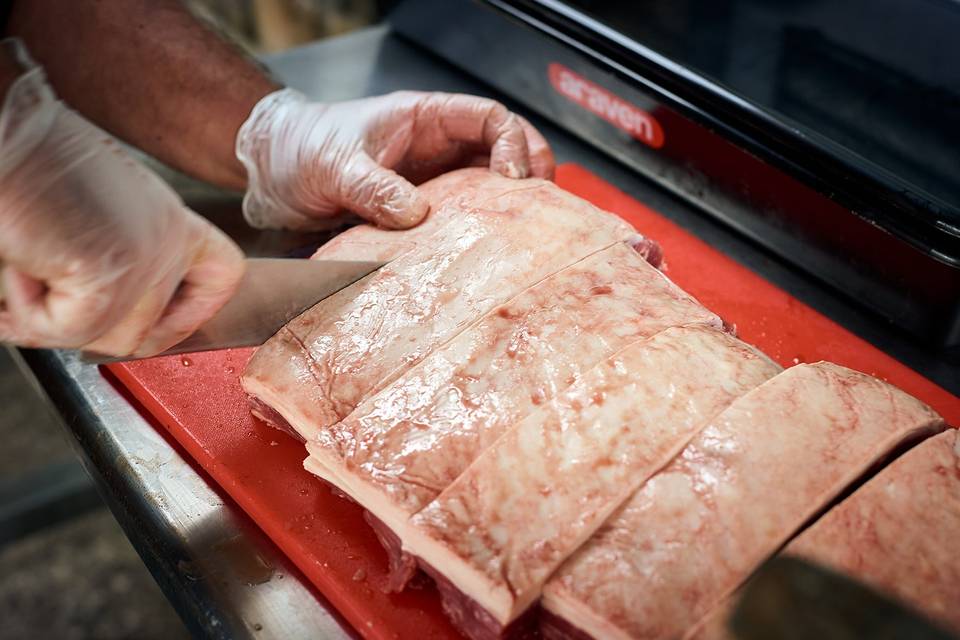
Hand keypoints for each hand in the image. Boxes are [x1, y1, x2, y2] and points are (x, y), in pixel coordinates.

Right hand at [0, 47, 243, 356]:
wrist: (5, 132)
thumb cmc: (35, 168)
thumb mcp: (100, 217)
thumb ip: (121, 262)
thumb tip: (107, 323)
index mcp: (173, 220)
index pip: (224, 276)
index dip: (191, 314)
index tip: (151, 326)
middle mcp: (171, 238)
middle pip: (150, 330)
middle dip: (90, 329)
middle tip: (46, 304)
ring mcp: (149, 258)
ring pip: (112, 340)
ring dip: (54, 319)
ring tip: (28, 269)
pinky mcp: (112, 275)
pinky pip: (71, 332)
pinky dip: (29, 315)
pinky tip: (20, 270)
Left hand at [235, 89, 554, 230]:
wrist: (272, 174)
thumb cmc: (301, 149)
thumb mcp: (335, 166)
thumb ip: (375, 188)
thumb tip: (416, 214)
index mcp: (424, 118)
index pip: (489, 118)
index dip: (512, 144)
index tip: (512, 179)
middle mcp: (436, 147)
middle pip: (504, 150)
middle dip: (530, 172)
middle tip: (542, 206)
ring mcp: (431, 179)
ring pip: (489, 185)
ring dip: (511, 204)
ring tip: (526, 230)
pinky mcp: (420, 210)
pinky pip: (463, 215)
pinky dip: (481, 229)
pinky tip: (486, 249)